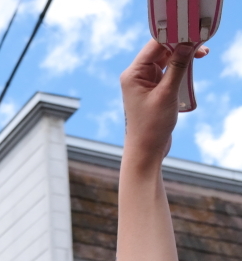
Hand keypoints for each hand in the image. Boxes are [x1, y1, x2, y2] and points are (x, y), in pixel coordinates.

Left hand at [121, 40, 208, 166]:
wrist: (146, 150)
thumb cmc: (152, 126)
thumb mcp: (167, 93)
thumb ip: (177, 67)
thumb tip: (187, 43)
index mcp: (132, 74)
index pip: (154, 46)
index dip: (174, 37)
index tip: (193, 34)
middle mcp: (136, 75)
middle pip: (160, 51)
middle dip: (180, 47)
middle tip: (202, 47)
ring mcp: (144, 82)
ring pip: (166, 61)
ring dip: (183, 58)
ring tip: (202, 55)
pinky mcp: (153, 90)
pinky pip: (168, 72)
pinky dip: (181, 69)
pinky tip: (193, 68)